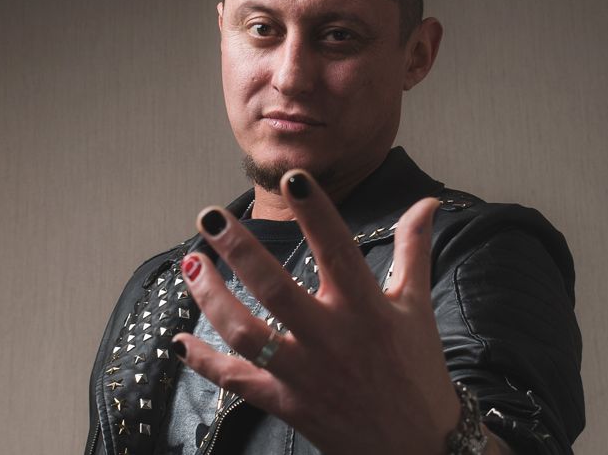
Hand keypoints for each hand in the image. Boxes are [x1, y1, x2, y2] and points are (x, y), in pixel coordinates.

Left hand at [171, 169, 462, 454]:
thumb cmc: (417, 370)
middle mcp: (332, 338)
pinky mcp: (287, 403)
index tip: (293, 179)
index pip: (338, 251)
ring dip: (213, 299)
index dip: (316, 214)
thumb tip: (427, 203)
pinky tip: (180, 341)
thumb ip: (414, 249)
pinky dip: (205, 363)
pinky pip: (238, 382)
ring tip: (192, 263)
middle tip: (211, 217)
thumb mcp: (416, 306)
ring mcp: (305, 373)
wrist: (418, 446)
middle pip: (276, 290)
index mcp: (366, 308)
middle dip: (240, 251)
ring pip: (247, 334)